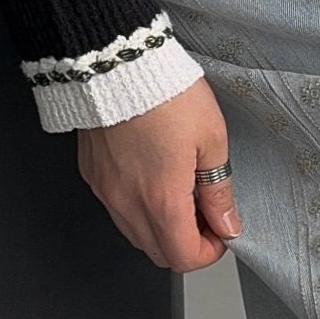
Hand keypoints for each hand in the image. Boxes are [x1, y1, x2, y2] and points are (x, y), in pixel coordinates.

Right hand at [76, 77, 239, 270]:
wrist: (116, 60)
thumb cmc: (164, 92)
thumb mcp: (210, 139)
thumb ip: (218, 191)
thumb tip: (227, 223)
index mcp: (161, 199)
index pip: (184, 258)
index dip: (209, 253)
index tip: (220, 232)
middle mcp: (127, 202)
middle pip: (159, 254)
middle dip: (187, 243)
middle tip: (204, 213)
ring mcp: (106, 191)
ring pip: (136, 235)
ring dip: (162, 228)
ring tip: (180, 193)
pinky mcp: (92, 175)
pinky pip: (117, 209)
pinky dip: (139, 208)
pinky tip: (154, 179)